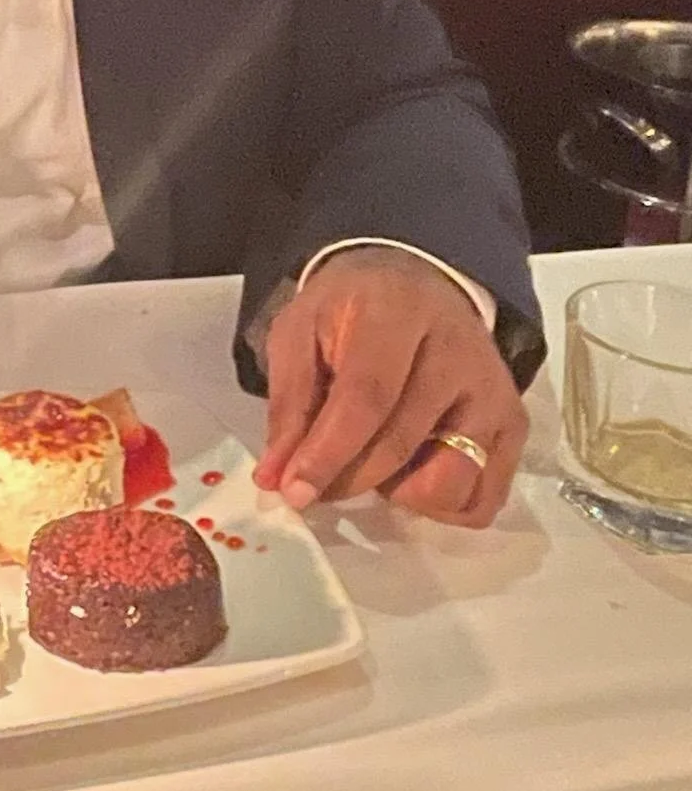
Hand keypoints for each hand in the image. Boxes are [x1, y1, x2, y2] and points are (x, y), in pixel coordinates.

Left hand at [253, 246, 526, 527]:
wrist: (418, 284)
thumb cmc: (352, 311)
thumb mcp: (301, 330)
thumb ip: (288, 402)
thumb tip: (276, 478)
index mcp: (397, 312)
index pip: (367, 395)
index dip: (328, 452)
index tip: (293, 491)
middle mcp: (458, 352)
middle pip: (401, 443)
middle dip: (347, 480)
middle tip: (314, 486)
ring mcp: (494, 392)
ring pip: (451, 481)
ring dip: (399, 494)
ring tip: (373, 463)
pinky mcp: (514, 426)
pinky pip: (481, 500)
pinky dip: (439, 507)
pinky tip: (411, 472)